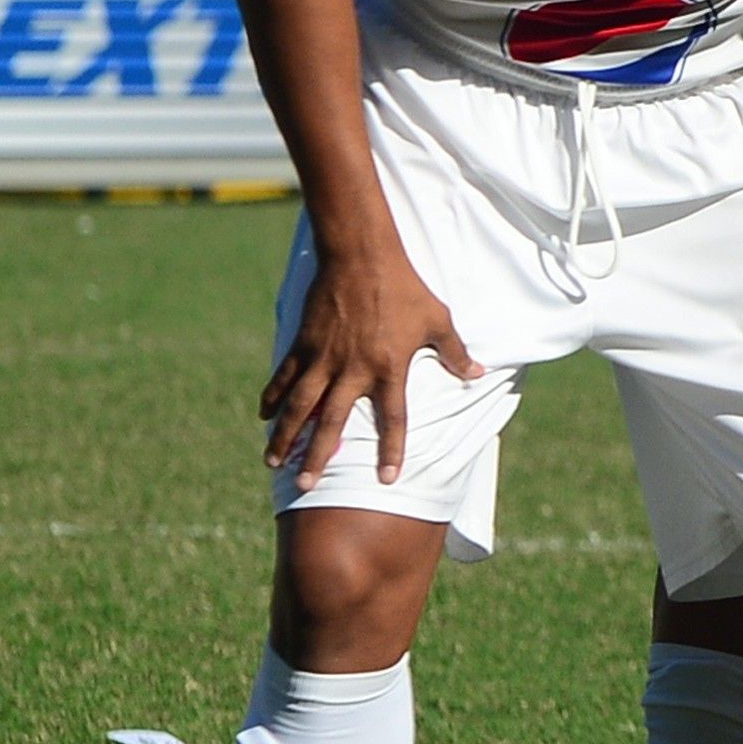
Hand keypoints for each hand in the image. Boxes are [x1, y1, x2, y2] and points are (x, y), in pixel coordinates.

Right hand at [261, 241, 482, 482]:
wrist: (362, 257)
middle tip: (306, 486)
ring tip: (274, 461)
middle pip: (333, 423)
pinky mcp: (302, 344)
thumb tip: (478, 374)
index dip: (391, 450)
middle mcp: (353, 370)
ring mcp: (323, 358)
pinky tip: (264, 416)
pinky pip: (284, 378)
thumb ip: (455, 352)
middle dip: (318, 456)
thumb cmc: (405, 288)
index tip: (387, 478)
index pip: (393, 418)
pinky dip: (273, 397)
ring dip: (285, 436)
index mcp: (389, 368)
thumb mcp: (438, 319)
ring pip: (299, 406)